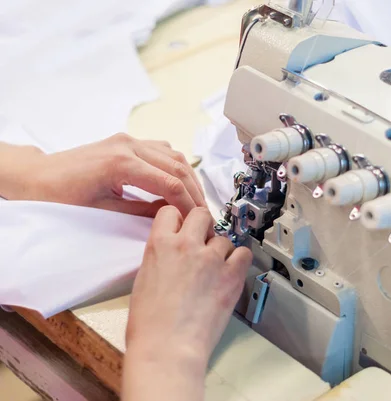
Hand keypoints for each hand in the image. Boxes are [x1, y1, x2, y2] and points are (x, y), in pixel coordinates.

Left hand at [2, 133, 204, 216]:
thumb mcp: (103, 211)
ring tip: (196, 200)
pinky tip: (178, 182)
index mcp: (121, 163)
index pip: (170, 184)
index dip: (189, 204)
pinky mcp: (126, 141)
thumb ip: (142, 211)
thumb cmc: (62, 195)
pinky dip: (175, 166)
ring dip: (189, 178)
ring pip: (174, 155)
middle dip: (195, 192)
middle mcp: (128, 146)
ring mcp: (128, 140)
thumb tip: (171, 214)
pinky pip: (161, 150)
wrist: (38, 177)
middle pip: (178, 167)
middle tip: (205, 213)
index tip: (199, 220)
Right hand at [122, 206, 251, 400]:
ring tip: (215, 270)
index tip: (183, 228)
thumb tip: (173, 254)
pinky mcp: (231, 275)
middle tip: (202, 243)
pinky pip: (244, 254)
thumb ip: (160, 258)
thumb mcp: (143, 279)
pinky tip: (232, 271)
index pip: (171, 211)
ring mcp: (211, 258)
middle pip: (201, 215)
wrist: (167, 348)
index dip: (178, 220)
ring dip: (221, 250)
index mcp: (159, 245)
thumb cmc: (149, 325)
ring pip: (223, 238)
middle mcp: (186, 245)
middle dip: (203, 226)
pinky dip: (240, 260)